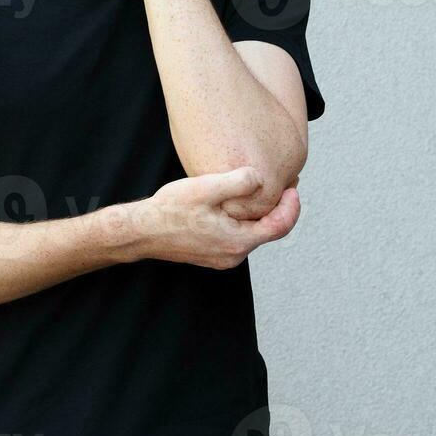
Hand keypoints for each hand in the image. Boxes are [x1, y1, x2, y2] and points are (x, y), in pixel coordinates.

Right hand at [121, 166, 300, 268]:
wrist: (141, 231)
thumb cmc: (170, 210)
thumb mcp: (206, 189)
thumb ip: (238, 182)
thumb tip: (261, 177)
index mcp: (238, 242)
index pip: (281, 226)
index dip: (292, 205)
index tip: (293, 186)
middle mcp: (234, 256)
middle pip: (269, 231)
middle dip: (279, 207)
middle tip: (283, 183)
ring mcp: (222, 258)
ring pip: (252, 234)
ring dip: (260, 213)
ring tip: (259, 190)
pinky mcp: (212, 254)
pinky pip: (237, 236)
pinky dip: (244, 220)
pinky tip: (235, 202)